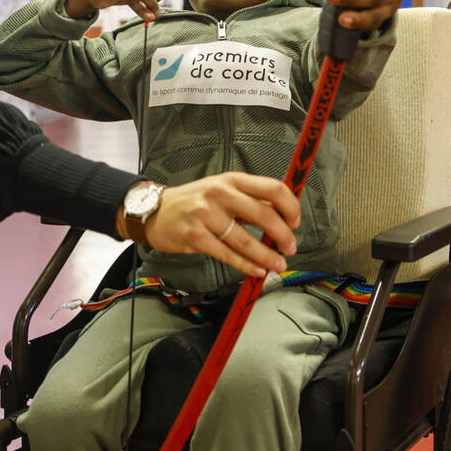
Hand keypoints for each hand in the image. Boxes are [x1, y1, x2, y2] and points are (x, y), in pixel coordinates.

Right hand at [143, 172, 300, 277]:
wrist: (156, 211)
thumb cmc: (194, 201)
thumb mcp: (222, 190)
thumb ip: (250, 201)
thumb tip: (282, 217)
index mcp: (232, 180)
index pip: (272, 188)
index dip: (290, 206)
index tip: (295, 222)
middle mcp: (220, 194)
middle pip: (264, 215)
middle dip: (283, 235)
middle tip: (291, 247)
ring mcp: (206, 215)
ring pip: (246, 240)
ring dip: (267, 256)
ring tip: (278, 265)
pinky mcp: (196, 237)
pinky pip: (228, 255)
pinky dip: (246, 265)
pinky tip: (257, 271)